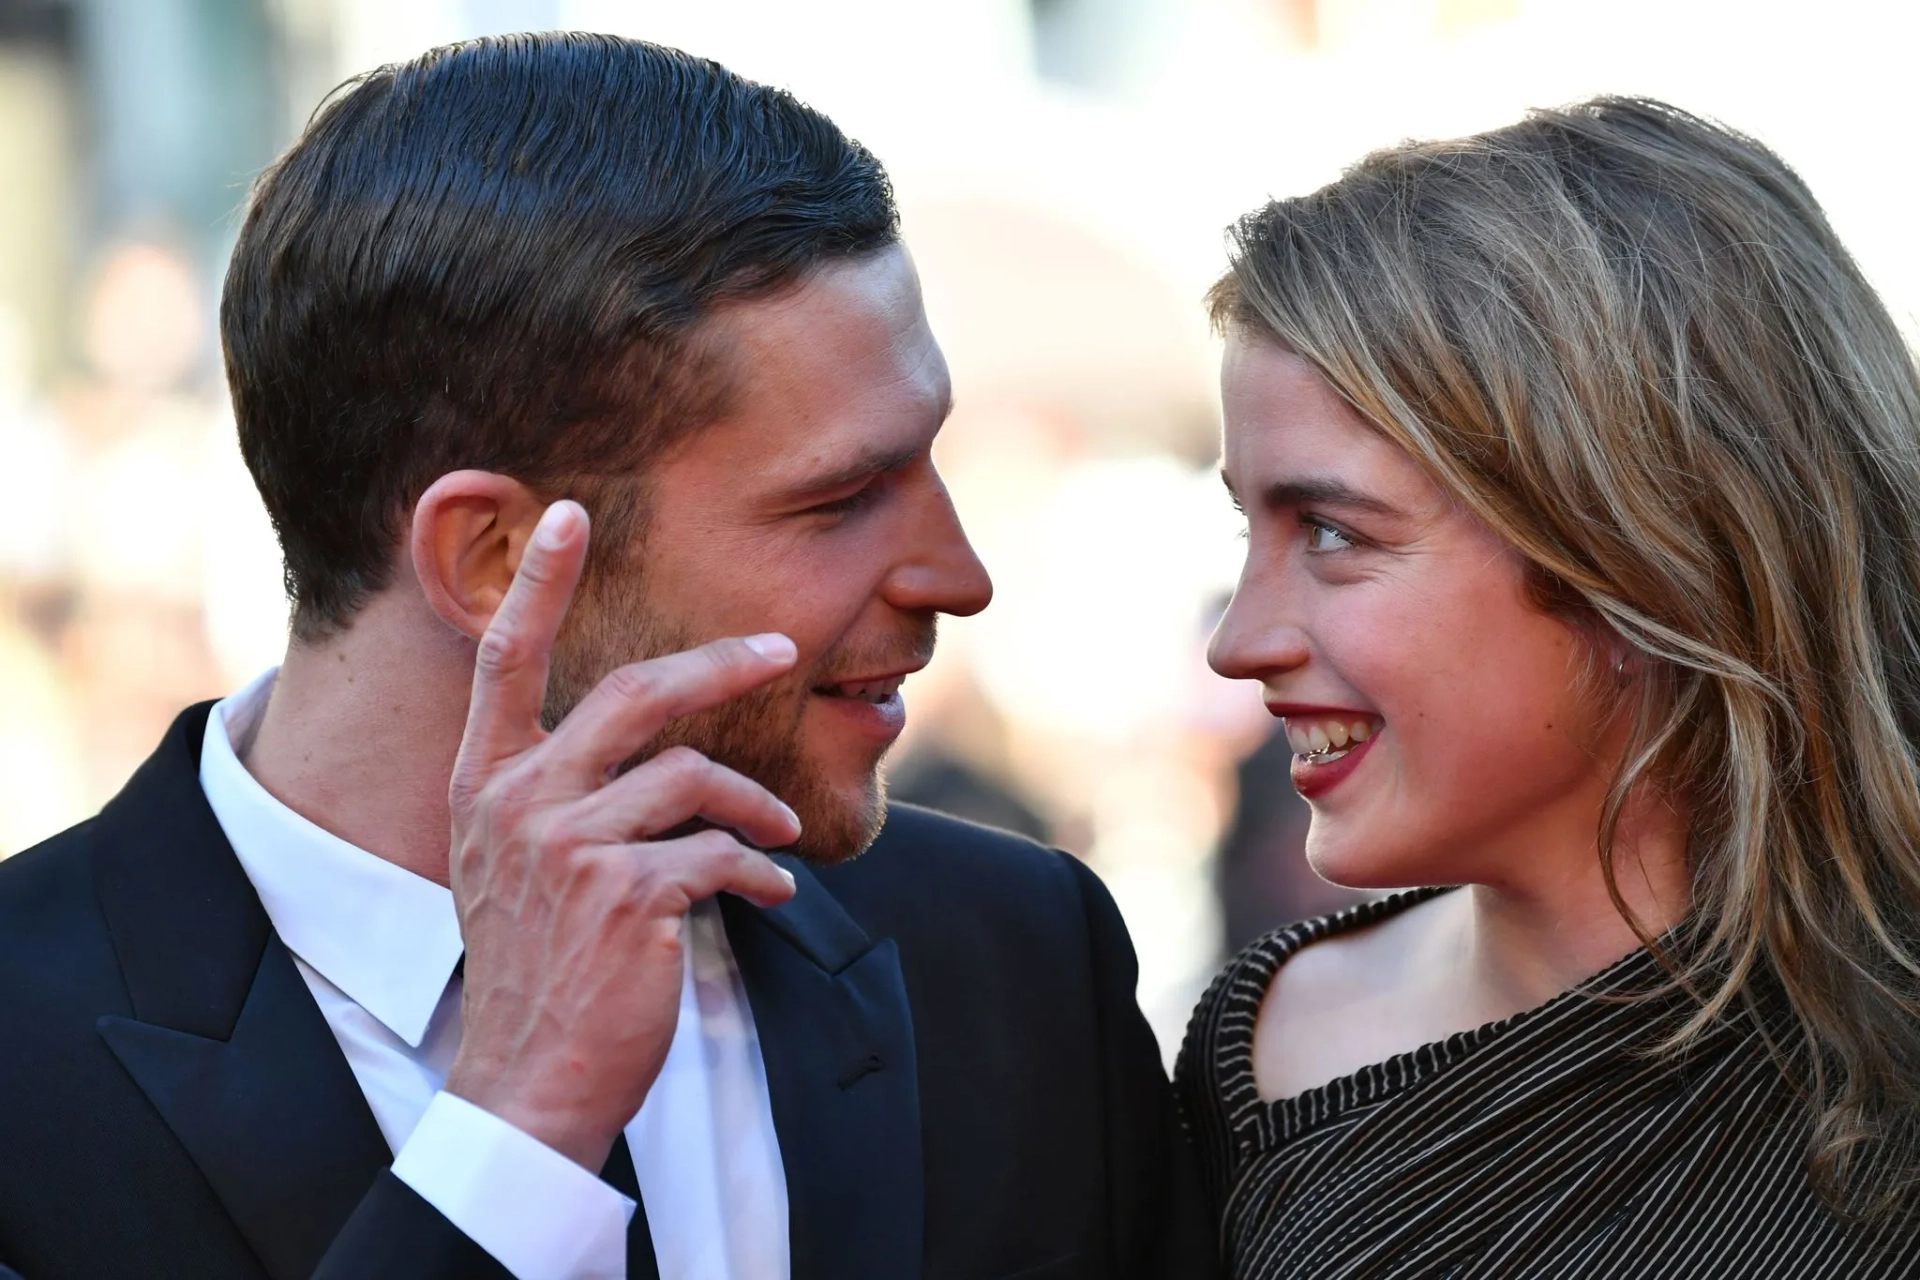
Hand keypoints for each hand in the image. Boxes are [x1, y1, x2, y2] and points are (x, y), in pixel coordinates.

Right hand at [441, 500, 800, 1170]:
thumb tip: (659, 751)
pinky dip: (758, 870)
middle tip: (781, 648)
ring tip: (778, 834)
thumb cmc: (541, 969)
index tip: (565, 510)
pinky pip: (719, 852)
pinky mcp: (625, 893)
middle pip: (633, 693)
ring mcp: (567, 846)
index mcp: (485, 784)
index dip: (539, 582)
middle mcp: (518, 801)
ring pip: (692, 776)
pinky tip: (771, 894)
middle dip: (718, 664)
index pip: (506, 660)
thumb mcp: (520, 866)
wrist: (527, 1080)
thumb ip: (563, 795)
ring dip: (753, 804)